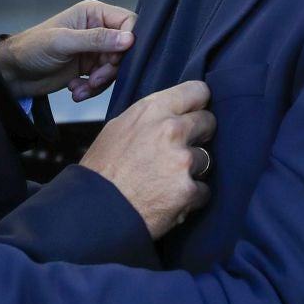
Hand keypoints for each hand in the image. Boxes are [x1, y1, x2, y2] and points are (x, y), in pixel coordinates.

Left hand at [0, 0, 134, 102]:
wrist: (14, 73)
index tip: (116, 58)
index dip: (128, 41)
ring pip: (116, 67)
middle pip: (125, 49)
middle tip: (95, 79)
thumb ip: (97, 40)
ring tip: (79, 88)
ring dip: (100, 82)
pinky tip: (75, 90)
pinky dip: (92, 89)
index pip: (127, 21)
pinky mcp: (89, 68)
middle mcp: (97, 29)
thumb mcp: (64, 42)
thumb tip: (129, 39)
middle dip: (112, 68)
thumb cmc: (32, 48)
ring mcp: (94, 50)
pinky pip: (104, 80)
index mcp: (93, 13)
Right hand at [80, 79, 213, 238]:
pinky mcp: (188, 190)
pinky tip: (169, 200)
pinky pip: (203, 190)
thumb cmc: (101, 172)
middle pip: (209, 121)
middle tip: (181, 150)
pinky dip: (190, 198)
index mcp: (151, 110)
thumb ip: (150, 118)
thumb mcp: (118, 129)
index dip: (199, 103)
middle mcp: (170, 130)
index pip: (197, 91)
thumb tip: (173, 114)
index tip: (197, 111)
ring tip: (166, 181)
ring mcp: (182, 160)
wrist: (94, 212)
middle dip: (200, 135)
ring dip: (193, 170)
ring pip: (207, 158)